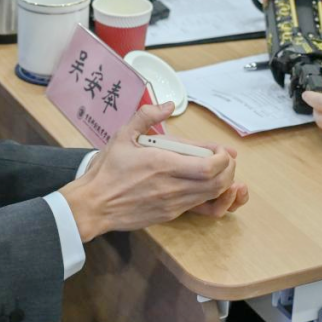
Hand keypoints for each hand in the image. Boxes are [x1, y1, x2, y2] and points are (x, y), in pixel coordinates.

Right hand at [60, 103, 246, 241]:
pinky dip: (210, 197)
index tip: (223, 150)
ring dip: (222, 184)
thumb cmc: (107, 171)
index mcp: (163, 164)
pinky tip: (207, 186)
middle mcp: (172, 187)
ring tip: (219, 171)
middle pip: (217, 184)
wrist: (93, 205)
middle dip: (229, 170)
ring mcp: (172, 204)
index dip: (223, 159)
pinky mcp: (170, 215)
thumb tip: (168, 105)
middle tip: (226, 159)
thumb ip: (146, 116)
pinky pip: (200, 208)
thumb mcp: (123, 135)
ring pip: (212, 197)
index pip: (209, 166)